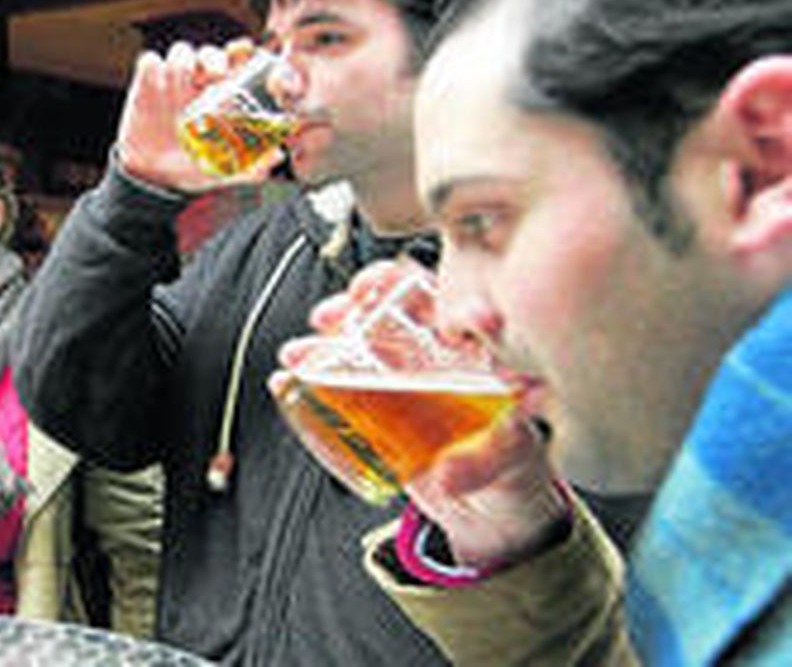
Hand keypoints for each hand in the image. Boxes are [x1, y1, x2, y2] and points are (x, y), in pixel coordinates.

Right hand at [114, 38, 277, 193]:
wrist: (153, 181)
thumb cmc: (193, 170)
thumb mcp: (225, 172)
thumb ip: (251, 167)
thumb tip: (278, 155)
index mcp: (222, 96)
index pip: (235, 63)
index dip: (241, 54)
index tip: (244, 58)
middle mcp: (198, 85)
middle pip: (209, 53)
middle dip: (214, 58)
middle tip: (217, 75)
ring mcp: (171, 83)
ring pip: (181, 52)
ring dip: (185, 61)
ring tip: (187, 81)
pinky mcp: (145, 86)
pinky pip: (150, 62)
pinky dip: (154, 68)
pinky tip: (158, 86)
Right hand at [272, 258, 569, 569]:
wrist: (492, 517)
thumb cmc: (517, 479)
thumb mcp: (517, 464)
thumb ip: (494, 458)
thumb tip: (463, 461)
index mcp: (479, 357)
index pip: (446, 301)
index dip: (414, 288)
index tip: (391, 290)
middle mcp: (438, 361)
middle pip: (393, 313)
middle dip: (357, 304)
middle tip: (335, 314)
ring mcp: (404, 386)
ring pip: (359, 347)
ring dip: (324, 342)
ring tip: (299, 352)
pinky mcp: (377, 415)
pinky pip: (338, 389)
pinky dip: (309, 380)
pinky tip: (288, 380)